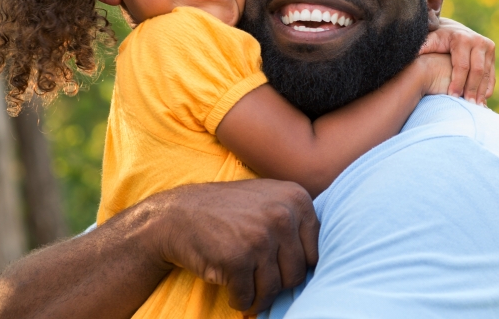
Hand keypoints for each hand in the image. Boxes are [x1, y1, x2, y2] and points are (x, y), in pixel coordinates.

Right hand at [146, 180, 318, 314]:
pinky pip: (248, 297)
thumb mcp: (270, 198)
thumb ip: (297, 221)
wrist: (178, 215)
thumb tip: (321, 264)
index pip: (315, 252)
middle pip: (296, 273)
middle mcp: (282, 214)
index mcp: (296, 198)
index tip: (277, 266)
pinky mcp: (237, 258)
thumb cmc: (228, 212)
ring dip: (259, 296)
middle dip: (276, 283)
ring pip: (274, 289)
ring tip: (246, 286)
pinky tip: (231, 288)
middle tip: (257, 279)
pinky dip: (240, 300)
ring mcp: (260, 236)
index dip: (295, 266)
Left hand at [418, 17, 495, 104]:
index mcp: (462, 39)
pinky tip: (482, 101)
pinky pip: (492, 74)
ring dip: (482, 92)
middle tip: (468, 106)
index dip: (457, 82)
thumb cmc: (436, 40)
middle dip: (472, 89)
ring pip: (486, 74)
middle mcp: (478, 41)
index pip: (462, 66)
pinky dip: (487, 88)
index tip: (452, 97)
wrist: (451, 30)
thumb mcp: (429, 41)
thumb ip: (421, 48)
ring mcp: (487, 47)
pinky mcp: (492, 54)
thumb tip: (409, 55)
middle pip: (477, 70)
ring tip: (477, 107)